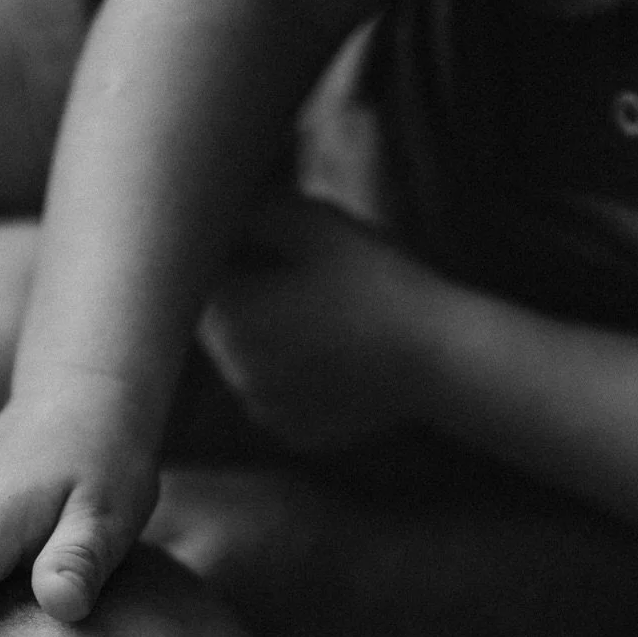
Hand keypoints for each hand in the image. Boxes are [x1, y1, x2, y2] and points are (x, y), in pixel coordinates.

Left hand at [201, 197, 433, 454]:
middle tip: (289, 277)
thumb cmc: (376, 281)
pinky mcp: (294, 433)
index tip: (253, 242)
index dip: (223, 256)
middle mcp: (236, 374)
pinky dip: (291, 379)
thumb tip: (220, 203)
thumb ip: (255, 210)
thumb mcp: (315, 223)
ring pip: (246, 365)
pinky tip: (328, 357)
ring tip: (314, 317)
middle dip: (242, 299)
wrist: (437, 355)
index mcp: (231, 320)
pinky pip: (276, 398)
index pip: (200, 280)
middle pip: (219, 327)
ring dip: (264, 342)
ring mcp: (265, 410)